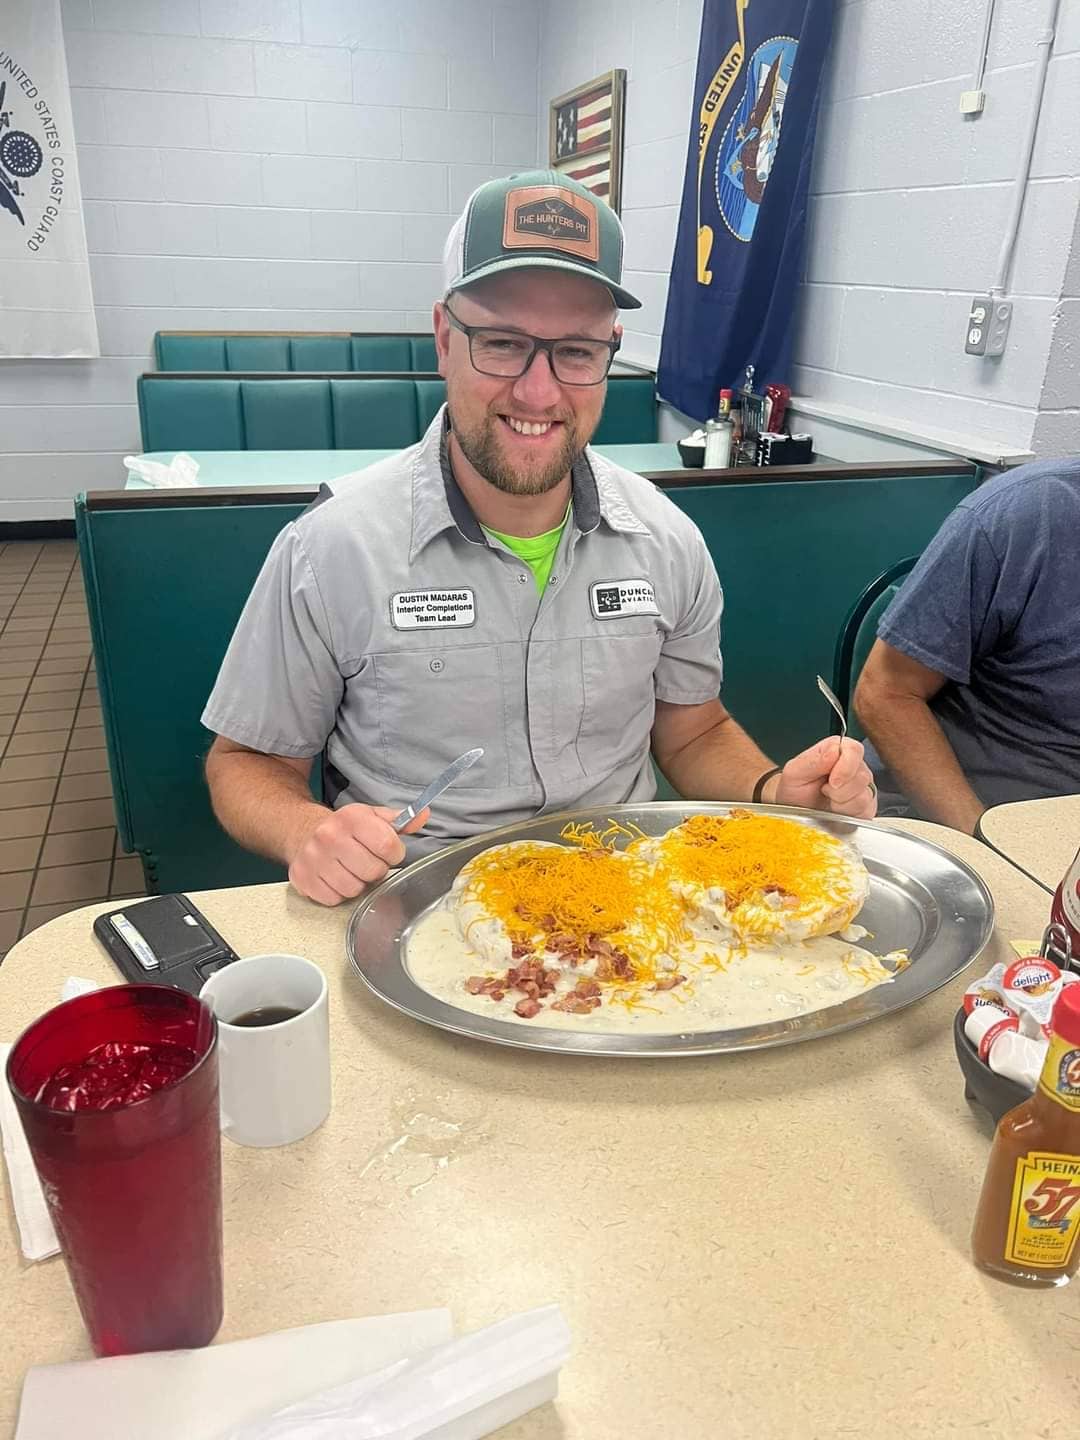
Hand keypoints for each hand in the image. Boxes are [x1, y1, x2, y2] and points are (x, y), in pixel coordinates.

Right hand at [285, 803, 428, 905]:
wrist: (304, 831)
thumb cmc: (345, 828)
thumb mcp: (372, 817)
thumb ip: (400, 820)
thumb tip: (424, 815)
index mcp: (351, 818)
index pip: (388, 846)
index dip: (394, 854)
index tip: (388, 852)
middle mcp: (330, 836)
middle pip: (372, 871)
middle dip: (375, 870)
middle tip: (367, 861)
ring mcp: (313, 858)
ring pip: (353, 889)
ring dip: (357, 883)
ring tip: (351, 870)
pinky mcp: (302, 878)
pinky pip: (333, 899)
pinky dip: (338, 893)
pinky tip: (335, 877)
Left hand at [773, 737, 876, 819]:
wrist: (795, 810)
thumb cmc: (795, 789)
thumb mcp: (794, 772)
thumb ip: (813, 759)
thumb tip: (834, 750)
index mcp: (837, 750)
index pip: (854, 750)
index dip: (846, 766)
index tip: (832, 782)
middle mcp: (854, 766)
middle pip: (862, 776)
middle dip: (840, 790)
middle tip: (824, 791)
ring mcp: (862, 786)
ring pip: (865, 796)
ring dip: (842, 803)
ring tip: (828, 800)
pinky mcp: (866, 806)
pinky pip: (866, 811)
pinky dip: (848, 814)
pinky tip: (836, 810)